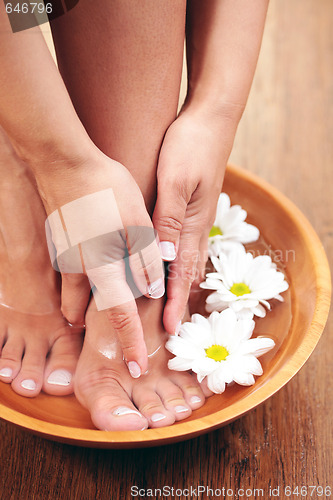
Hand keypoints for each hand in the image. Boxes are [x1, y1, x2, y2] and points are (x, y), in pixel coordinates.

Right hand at [34, 146, 164, 377]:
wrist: (62, 162)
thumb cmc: (104, 189)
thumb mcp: (136, 221)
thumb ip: (146, 260)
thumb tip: (153, 291)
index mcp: (104, 266)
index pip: (120, 315)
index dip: (130, 342)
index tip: (136, 365)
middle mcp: (81, 269)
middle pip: (89, 311)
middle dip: (99, 327)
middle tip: (113, 335)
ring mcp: (66, 257)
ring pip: (75, 296)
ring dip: (85, 309)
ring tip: (99, 311)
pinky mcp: (61, 243)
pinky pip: (70, 276)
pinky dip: (80, 285)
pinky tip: (93, 270)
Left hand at [153, 105, 238, 334]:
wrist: (210, 119)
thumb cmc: (189, 146)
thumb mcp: (175, 180)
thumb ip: (169, 220)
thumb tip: (165, 259)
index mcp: (193, 224)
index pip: (182, 273)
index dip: (174, 302)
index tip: (169, 329)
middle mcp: (197, 226)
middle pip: (189, 272)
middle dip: (178, 299)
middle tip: (169, 326)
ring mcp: (197, 217)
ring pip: (189, 260)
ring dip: (180, 284)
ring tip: (169, 304)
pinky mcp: (193, 208)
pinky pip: (186, 244)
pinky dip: (179, 262)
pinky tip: (170, 264)